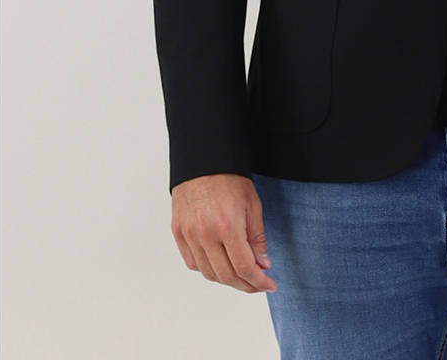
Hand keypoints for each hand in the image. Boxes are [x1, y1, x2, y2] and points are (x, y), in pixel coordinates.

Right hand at [171, 173, 276, 293]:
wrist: (204, 160)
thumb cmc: (230, 178)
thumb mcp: (253, 205)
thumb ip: (257, 238)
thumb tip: (262, 264)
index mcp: (227, 226)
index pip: (244, 267)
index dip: (259, 281)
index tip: (268, 285)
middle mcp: (205, 234)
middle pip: (226, 276)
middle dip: (246, 285)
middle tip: (258, 284)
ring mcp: (189, 235)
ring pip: (208, 273)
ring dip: (227, 279)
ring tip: (241, 275)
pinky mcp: (178, 232)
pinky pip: (192, 263)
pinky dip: (207, 269)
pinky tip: (220, 264)